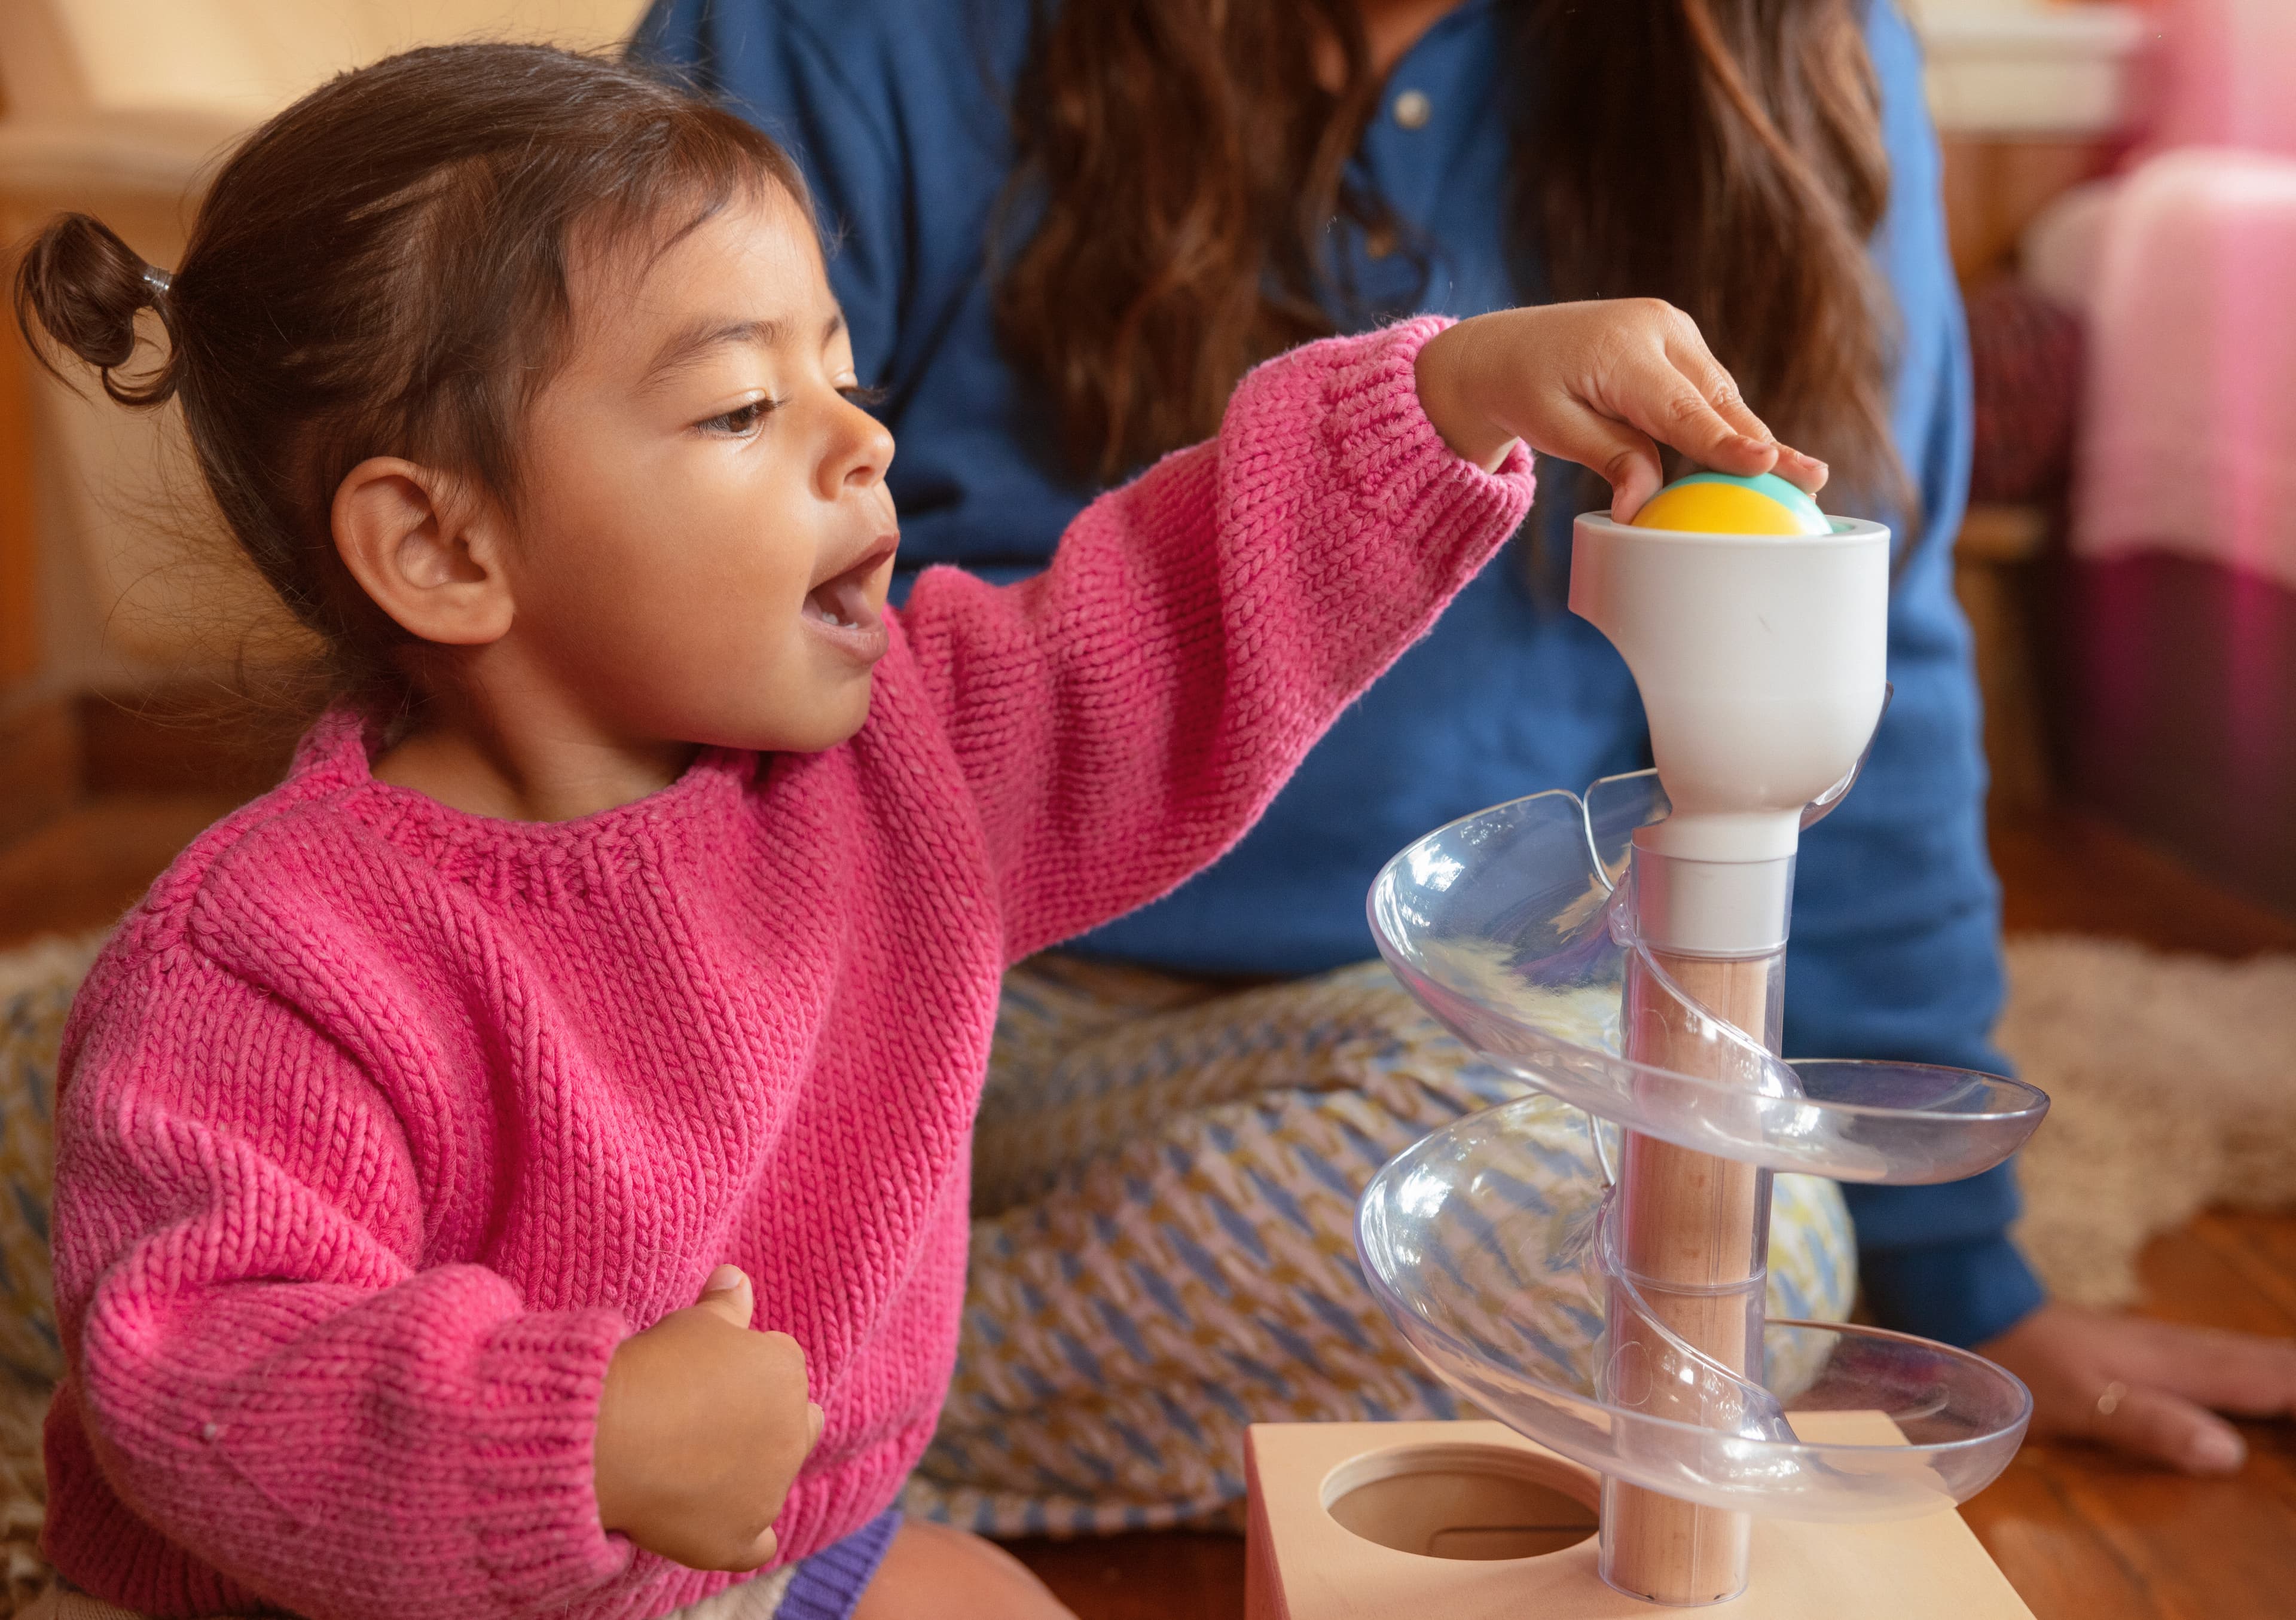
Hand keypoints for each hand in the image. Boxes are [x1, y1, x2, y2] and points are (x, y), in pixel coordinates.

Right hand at [593, 1264, 822, 1569]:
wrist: (613, 1436)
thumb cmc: (653, 1370)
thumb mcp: (693, 1323)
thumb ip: (726, 1303)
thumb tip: (737, 1277)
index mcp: (786, 1372)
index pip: (780, 1367)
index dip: (743, 1373)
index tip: (706, 1379)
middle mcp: (793, 1432)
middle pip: (797, 1424)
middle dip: (767, 1422)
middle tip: (711, 1423)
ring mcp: (769, 1489)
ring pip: (775, 1481)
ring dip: (751, 1476)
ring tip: (695, 1467)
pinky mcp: (740, 1538)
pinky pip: (759, 1545)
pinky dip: (743, 1538)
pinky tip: (716, 1526)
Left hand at [1413, 299, 1827, 520]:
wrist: (1501, 350)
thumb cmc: (1523, 390)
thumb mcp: (1553, 428)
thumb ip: (1608, 457)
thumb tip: (1644, 504)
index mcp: (1621, 349)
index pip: (1683, 410)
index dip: (1727, 442)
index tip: (1767, 463)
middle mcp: (1656, 328)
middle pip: (1716, 401)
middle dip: (1760, 442)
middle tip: (1811, 479)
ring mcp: (1670, 329)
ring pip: (1719, 394)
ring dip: (1749, 434)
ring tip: (1799, 476)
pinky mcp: (1676, 340)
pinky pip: (1708, 389)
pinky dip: (1727, 421)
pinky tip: (1757, 457)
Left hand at [1978, 1301, 2295, 1473]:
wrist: (1980, 1313)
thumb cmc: (2027, 1364)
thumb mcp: (2083, 1402)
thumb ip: (2151, 1424)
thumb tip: (2227, 1452)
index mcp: (2179, 1365)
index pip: (2272, 1381)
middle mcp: (2183, 1350)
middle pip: (2271, 1361)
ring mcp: (2166, 1345)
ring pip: (2249, 1355)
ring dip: (2288, 1369)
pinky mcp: (2148, 1348)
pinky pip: (2225, 1358)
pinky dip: (2259, 1366)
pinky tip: (2263, 1372)